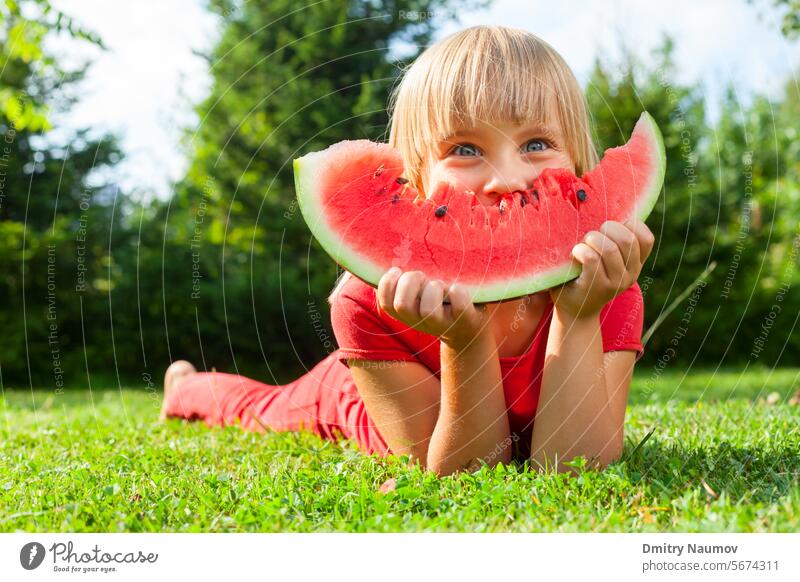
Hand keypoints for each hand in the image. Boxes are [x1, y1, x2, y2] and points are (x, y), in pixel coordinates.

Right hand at [377, 268, 491, 347]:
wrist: (470, 327)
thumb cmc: (441, 301)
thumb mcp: (420, 294)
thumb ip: (406, 281)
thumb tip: (392, 255)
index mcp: (407, 314)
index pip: (386, 304)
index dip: (387, 284)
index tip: (397, 269)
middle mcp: (422, 322)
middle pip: (402, 305)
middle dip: (409, 282)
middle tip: (422, 275)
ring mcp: (444, 323)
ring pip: (428, 310)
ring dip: (433, 289)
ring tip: (440, 283)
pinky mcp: (466, 320)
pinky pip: (460, 305)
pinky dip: (458, 292)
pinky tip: (457, 287)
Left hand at [550, 219, 654, 318]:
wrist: (575, 311)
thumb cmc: (586, 276)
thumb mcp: (607, 260)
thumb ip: (614, 241)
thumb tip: (611, 205)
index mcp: (636, 264)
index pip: (646, 238)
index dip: (630, 225)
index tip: (611, 228)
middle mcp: (631, 274)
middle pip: (627, 239)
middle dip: (606, 229)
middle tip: (592, 236)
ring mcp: (615, 283)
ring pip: (610, 248)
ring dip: (591, 239)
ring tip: (582, 245)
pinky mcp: (596, 288)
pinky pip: (591, 258)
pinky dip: (580, 250)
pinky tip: (574, 254)